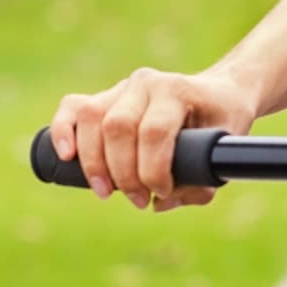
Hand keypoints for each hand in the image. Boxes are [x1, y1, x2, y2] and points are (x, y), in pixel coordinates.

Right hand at [50, 68, 258, 212]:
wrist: (222, 92)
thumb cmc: (223, 120)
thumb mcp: (224, 148)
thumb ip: (201, 182)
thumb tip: (160, 203)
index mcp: (178, 90)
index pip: (153, 131)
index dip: (152, 170)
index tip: (162, 192)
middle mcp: (147, 83)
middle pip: (117, 128)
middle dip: (123, 174)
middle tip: (138, 199)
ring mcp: (123, 87)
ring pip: (92, 119)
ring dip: (94, 164)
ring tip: (106, 192)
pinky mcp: (105, 97)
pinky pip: (73, 108)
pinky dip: (63, 131)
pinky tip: (66, 157)